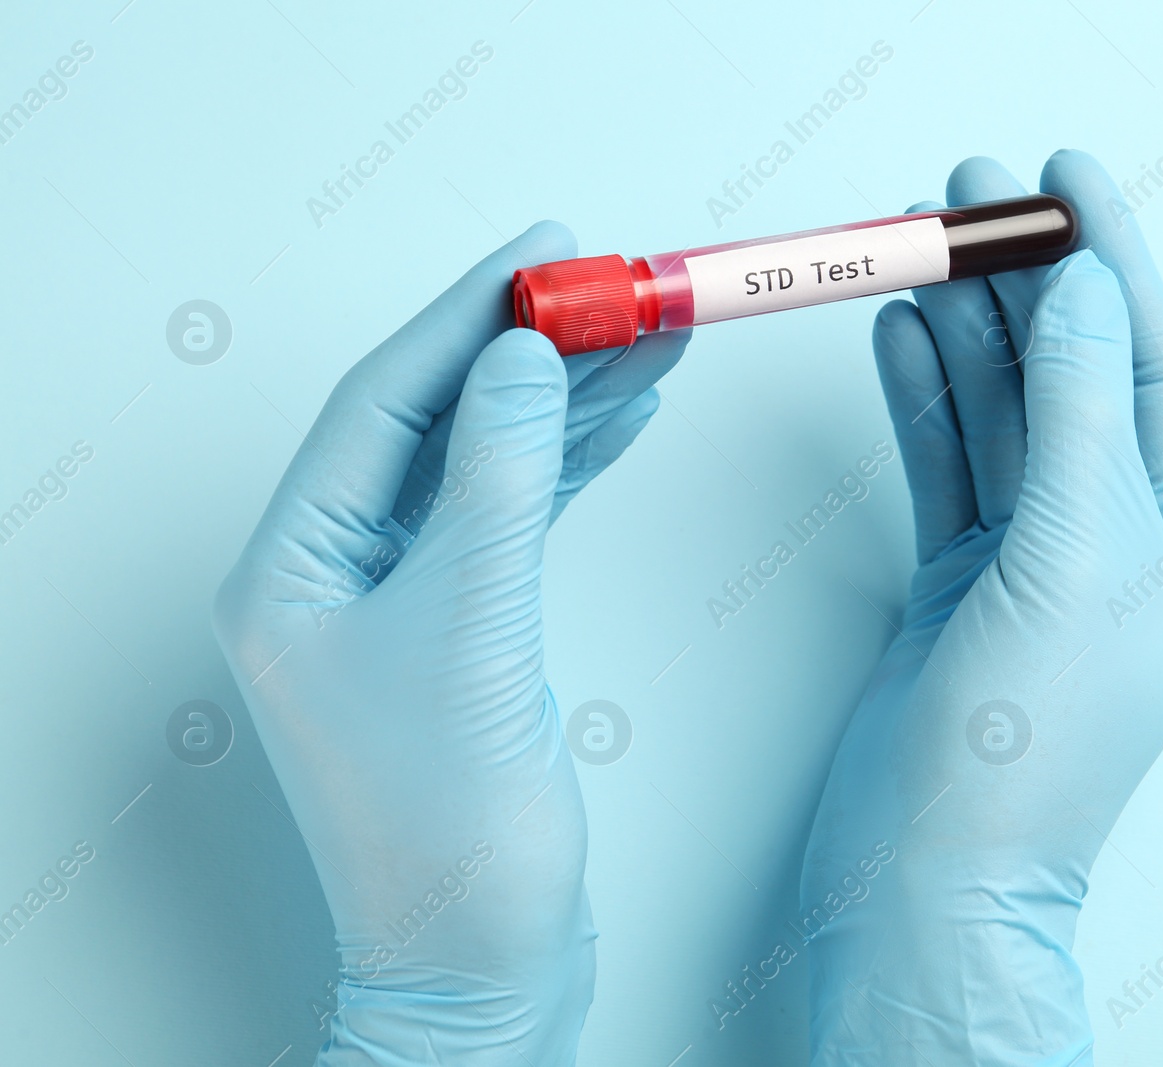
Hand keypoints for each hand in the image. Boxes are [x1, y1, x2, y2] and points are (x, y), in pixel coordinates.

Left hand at [213, 223, 686, 1065]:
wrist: (481, 961)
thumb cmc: (450, 832)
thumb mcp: (475, 628)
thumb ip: (501, 479)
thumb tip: (523, 355)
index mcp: (292, 570)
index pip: (384, 404)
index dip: (469, 317)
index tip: (548, 254)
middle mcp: (333, 576)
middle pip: (437, 423)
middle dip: (526, 351)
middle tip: (612, 287)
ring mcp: (398, 604)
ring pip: (485, 466)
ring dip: (562, 403)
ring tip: (644, 343)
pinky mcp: (461, 633)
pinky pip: (512, 518)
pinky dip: (567, 467)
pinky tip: (618, 424)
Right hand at [801, 152, 1162, 1064]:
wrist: (926, 874)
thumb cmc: (1024, 753)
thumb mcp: (1069, 565)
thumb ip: (1077, 419)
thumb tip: (1086, 293)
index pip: (1153, 371)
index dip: (1112, 266)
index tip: (1065, 181)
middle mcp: (1117, 545)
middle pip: (1071, 378)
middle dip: (1024, 285)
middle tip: (970, 194)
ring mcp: (1033, 561)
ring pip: (1001, 414)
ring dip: (963, 331)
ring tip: (922, 248)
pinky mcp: (959, 580)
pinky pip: (946, 465)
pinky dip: (922, 400)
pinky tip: (900, 339)